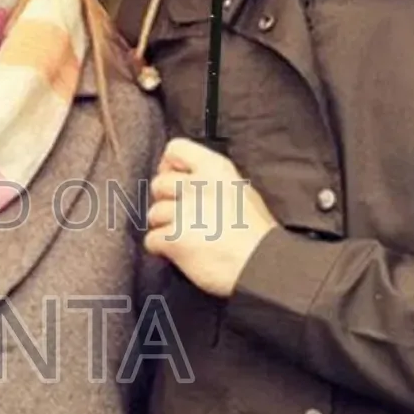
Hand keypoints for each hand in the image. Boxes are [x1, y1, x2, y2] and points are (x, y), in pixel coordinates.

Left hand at [144, 136, 276, 298]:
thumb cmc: (256, 233)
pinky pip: (152, 240)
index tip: (175, 180)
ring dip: (165, 227)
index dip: (169, 166)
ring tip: (187, 237)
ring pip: (154, 214)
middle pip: (159, 184)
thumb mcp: (241, 191)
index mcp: (215, 169)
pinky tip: (182, 252)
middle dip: (166, 201)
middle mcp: (196, 186)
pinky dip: (162, 248)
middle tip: (183, 216)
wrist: (262, 264)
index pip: (176, 149)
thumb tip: (188, 180)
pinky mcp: (174, 238)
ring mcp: (183, 212)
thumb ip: (212, 180)